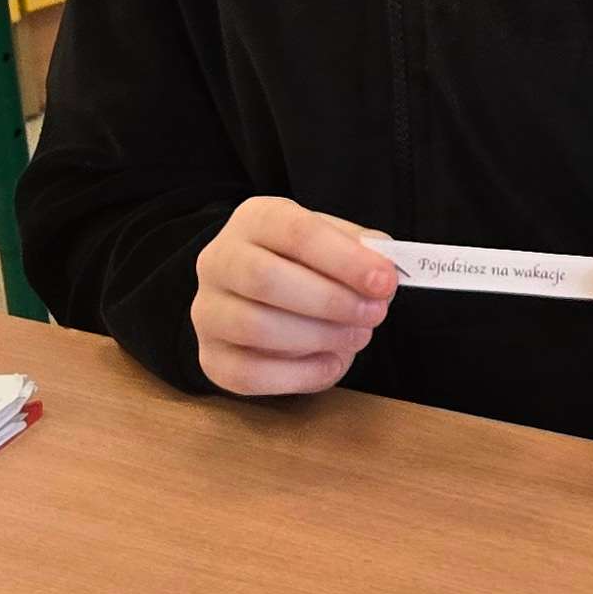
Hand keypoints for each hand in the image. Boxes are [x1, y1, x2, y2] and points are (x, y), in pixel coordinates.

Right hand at [190, 196, 394, 397]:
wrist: (259, 294)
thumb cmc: (307, 264)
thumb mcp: (336, 242)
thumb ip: (364, 250)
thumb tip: (385, 269)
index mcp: (255, 219)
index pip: (296, 232)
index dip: (345, 259)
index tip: (385, 281)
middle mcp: (219, 260)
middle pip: (265, 279)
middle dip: (331, 301)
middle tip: (375, 314)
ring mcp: (207, 310)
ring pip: (255, 327)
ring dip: (319, 336)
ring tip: (358, 336)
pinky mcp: (210, 357)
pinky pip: (249, 374)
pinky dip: (299, 374)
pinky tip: (332, 363)